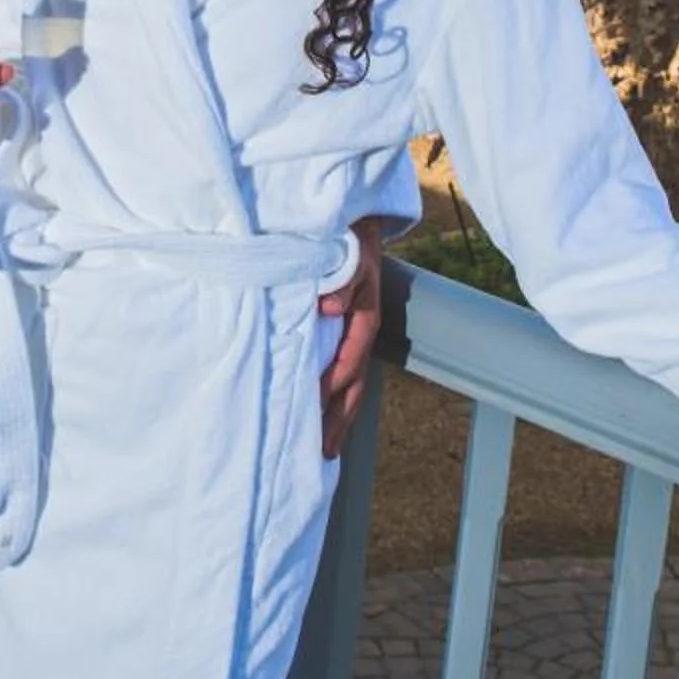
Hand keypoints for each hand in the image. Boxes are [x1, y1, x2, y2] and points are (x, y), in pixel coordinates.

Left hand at [317, 223, 387, 456]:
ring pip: (350, 386)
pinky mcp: (344, 338)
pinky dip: (333, 401)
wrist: (356, 226)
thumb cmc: (347, 242)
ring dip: (338, 418)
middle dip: (339, 419)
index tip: (314, 407)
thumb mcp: (349, 256)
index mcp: (364, 317)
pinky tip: (322, 420)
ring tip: (324, 450)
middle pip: (353, 385)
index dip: (333, 384)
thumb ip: (343, 281)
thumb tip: (329, 308)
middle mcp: (361, 334)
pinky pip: (342, 376)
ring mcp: (354, 339)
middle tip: (322, 452)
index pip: (349, 359)